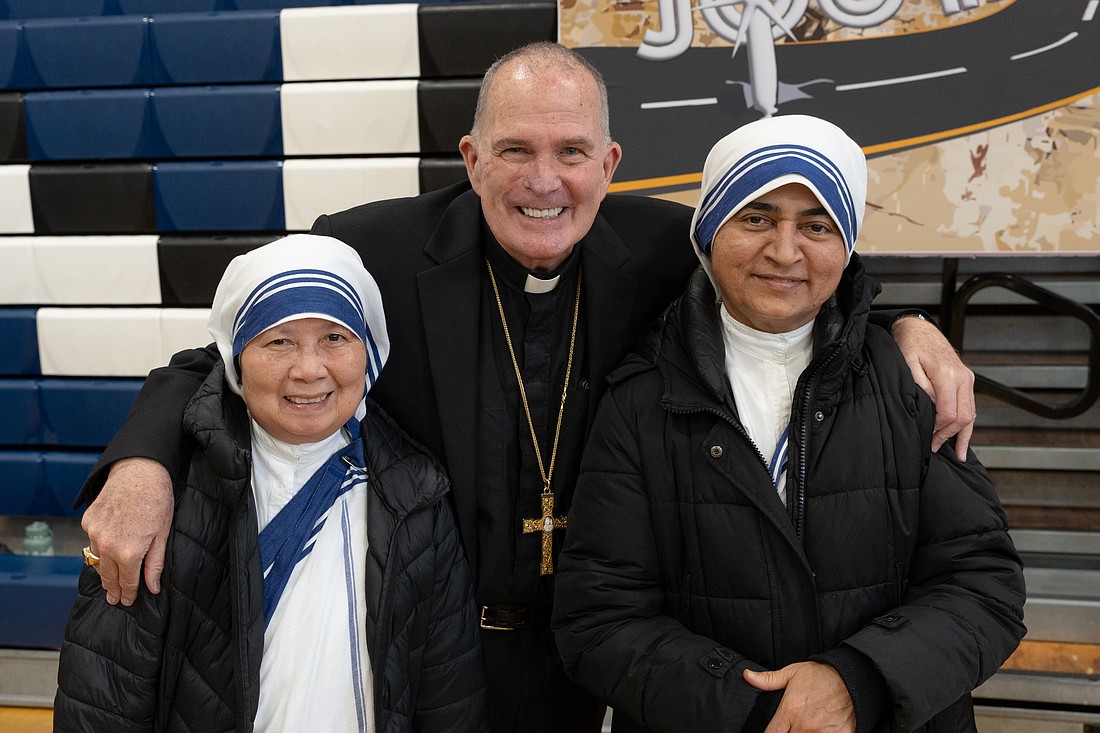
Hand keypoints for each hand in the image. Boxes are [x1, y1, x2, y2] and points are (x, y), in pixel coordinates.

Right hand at [80, 457, 173, 605]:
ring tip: (108, 581)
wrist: (139, 470)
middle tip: (113, 598)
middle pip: (107, 575)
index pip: (127, 582)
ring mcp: (93, 533)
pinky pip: (91, 541)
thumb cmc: (157, 500)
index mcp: (128, 552)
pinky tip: (104, 551)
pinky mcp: (87, 520)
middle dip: (111, 588)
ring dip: (102, 571)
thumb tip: (152, 588)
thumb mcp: (163, 534)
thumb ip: (155, 564)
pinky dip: (97, 548)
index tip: (127, 602)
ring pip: (96, 560)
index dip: (128, 594)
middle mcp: (106, 546)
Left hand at [744, 662, 855, 732]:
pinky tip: (818, 730)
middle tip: (791, 726)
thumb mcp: (792, 673)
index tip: (773, 730)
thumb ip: (768, 680)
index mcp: (790, 711)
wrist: (851, 678)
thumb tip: (748, 676)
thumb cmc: (821, 675)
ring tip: (804, 728)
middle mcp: (804, 725)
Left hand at [892, 315, 975, 460]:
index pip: (948, 413)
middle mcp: (962, 378)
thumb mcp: (907, 365)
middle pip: (963, 416)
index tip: (926, 438)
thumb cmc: (910, 345)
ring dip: (963, 434)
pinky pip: (970, 406)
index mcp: (947, 375)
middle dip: (949, 435)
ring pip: (971, 413)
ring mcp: (967, 379)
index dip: (938, 429)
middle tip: (934, 447)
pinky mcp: (966, 380)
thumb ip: (920, 387)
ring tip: (957, 454)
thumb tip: (930, 408)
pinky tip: (963, 438)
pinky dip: (967, 423)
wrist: (920, 329)